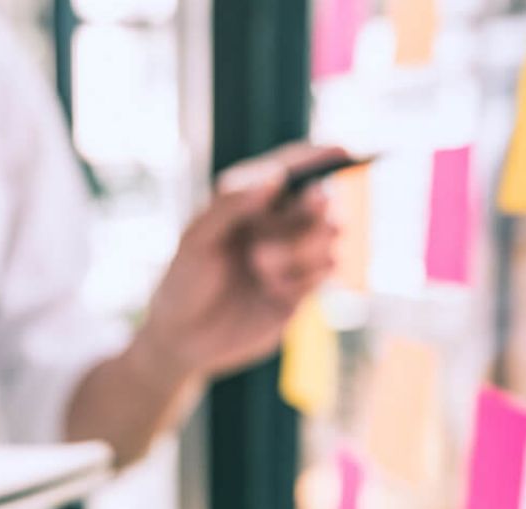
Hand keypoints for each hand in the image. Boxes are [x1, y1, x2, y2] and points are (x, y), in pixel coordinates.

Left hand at [135, 144, 347, 380]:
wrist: (184, 341)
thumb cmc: (183, 282)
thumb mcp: (197, 239)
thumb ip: (232, 204)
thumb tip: (276, 175)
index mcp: (250, 202)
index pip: (293, 169)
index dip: (320, 157)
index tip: (342, 151)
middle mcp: (276, 225)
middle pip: (320, 201)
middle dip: (313, 207)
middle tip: (311, 203)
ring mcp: (292, 258)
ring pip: (330, 237)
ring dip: (301, 247)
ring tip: (260, 263)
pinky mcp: (301, 291)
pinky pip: (324, 273)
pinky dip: (302, 278)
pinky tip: (272, 290)